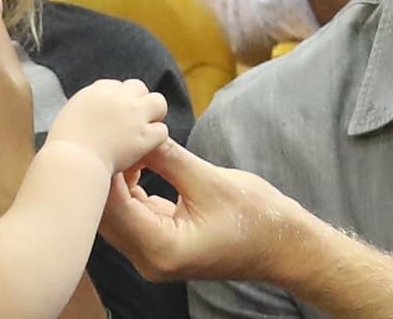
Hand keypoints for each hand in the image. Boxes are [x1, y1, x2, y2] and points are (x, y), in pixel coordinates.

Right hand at [48, 79, 168, 172]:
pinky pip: (162, 130)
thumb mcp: (69, 118)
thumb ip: (85, 111)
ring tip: (146, 131)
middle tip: (134, 121)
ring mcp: (133, 115)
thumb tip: (92, 116)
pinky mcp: (144, 135)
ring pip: (158, 102)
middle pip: (138, 87)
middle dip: (138, 101)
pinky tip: (147, 149)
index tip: (114, 117)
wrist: (71, 163)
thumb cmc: (64, 149)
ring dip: (154, 115)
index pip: (116, 86)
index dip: (118, 101)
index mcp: (96, 91)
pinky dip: (156, 140)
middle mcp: (117, 97)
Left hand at [100, 139, 313, 282]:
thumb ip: (167, 157)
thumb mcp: (208, 179)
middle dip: (109, 174)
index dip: (109, 168)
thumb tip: (136, 131)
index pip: (115, 206)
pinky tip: (140, 162)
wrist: (283, 246)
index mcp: (161, 248)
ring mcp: (153, 256)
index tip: (111, 136)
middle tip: (112, 136)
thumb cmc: (255, 216)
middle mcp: (149, 260)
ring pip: (117, 215)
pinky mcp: (160, 245)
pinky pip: (133, 215)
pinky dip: (132, 189)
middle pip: (108, 214)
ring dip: (119, 180)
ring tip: (129, 145)